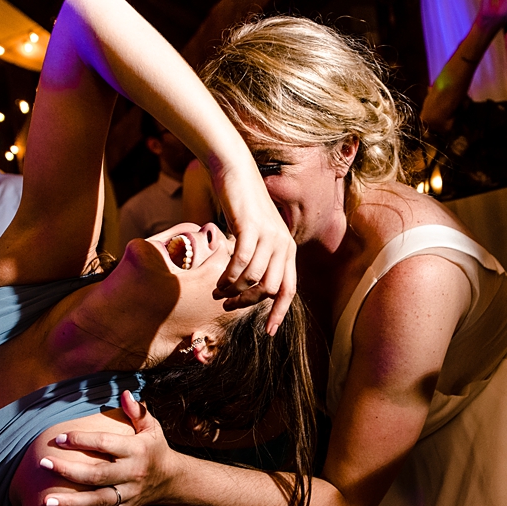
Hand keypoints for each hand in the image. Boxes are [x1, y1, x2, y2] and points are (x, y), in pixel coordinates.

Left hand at [41, 391, 177, 505]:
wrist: (171, 479)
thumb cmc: (154, 447)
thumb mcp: (151, 427)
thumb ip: (137, 411)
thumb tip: (123, 392)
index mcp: (136, 450)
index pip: (106, 444)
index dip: (82, 441)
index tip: (59, 438)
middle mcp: (131, 474)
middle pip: (97, 475)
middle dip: (69, 471)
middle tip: (43, 464)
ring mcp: (128, 495)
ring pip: (98, 501)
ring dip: (72, 503)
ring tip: (46, 500)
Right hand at [209, 158, 297, 333]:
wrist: (235, 173)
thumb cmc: (242, 206)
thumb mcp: (256, 234)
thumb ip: (259, 258)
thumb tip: (249, 287)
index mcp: (288, 249)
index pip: (289, 290)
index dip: (279, 313)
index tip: (268, 332)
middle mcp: (283, 244)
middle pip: (269, 289)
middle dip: (247, 303)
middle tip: (227, 304)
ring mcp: (269, 236)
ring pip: (253, 279)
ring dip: (233, 290)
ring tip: (218, 291)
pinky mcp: (251, 228)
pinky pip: (241, 263)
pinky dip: (228, 277)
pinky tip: (217, 281)